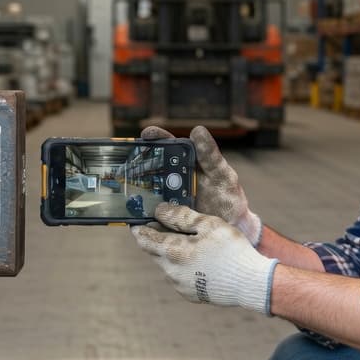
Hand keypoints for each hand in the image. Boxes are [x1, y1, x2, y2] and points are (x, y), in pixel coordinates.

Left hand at [132, 203, 276, 313]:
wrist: (251, 283)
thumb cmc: (231, 250)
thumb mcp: (208, 224)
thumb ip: (180, 216)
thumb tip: (160, 210)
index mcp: (172, 252)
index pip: (143, 239)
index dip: (139, 227)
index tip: (138, 220)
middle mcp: (170, 272)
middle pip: (154, 252)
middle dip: (157, 238)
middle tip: (167, 225)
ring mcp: (179, 286)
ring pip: (167, 265)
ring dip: (172, 253)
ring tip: (190, 242)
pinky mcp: (190, 295)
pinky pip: (179, 277)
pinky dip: (183, 267)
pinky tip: (200, 260)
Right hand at [141, 125, 261, 244]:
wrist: (231, 228)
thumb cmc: (227, 198)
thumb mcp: (222, 176)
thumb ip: (210, 156)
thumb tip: (198, 130)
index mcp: (184, 163)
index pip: (166, 145)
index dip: (155, 138)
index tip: (147, 133)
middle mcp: (170, 179)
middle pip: (148, 168)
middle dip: (136, 164)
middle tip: (130, 162)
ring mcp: (165, 199)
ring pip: (144, 191)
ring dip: (135, 191)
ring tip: (128, 190)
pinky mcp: (162, 219)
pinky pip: (147, 216)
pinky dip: (139, 217)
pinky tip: (134, 217)